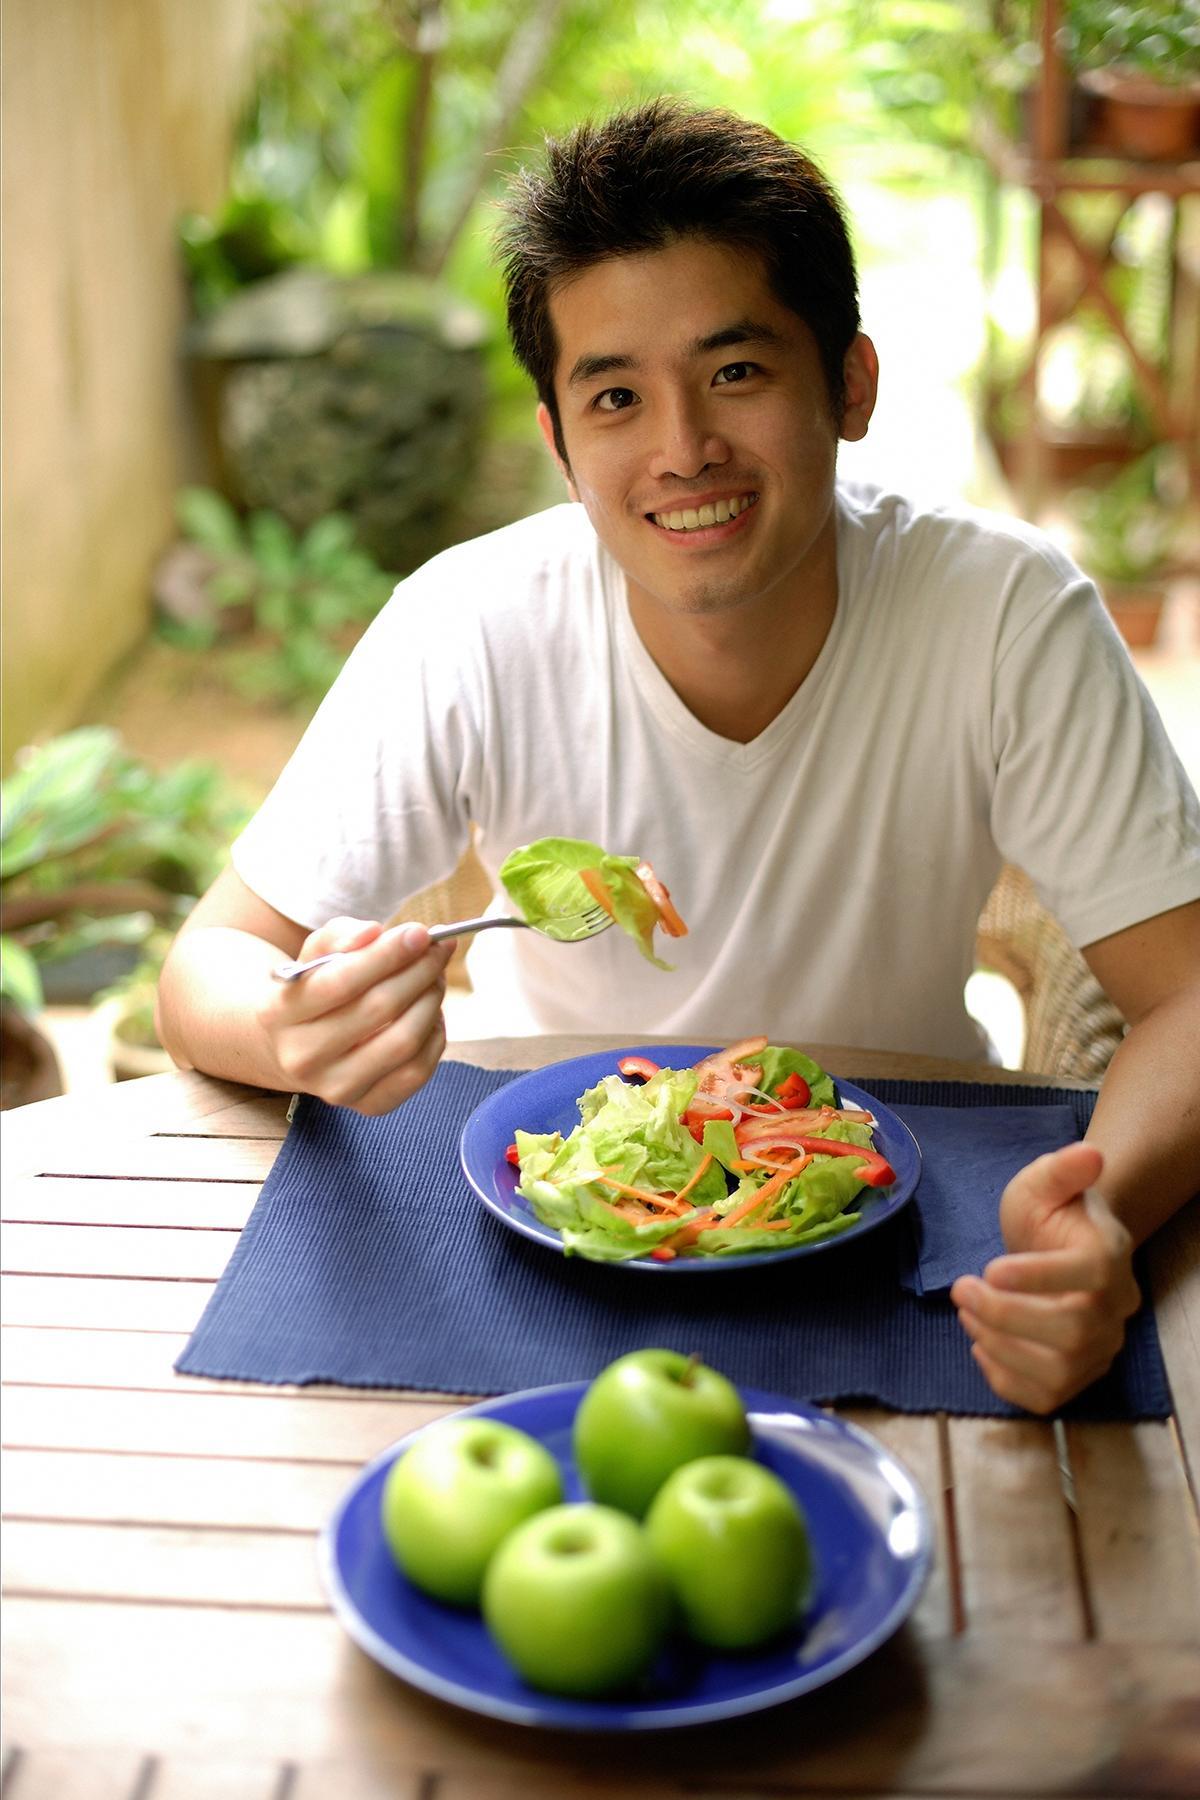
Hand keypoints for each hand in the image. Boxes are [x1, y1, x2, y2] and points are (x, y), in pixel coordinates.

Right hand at [259, 916, 456, 1114]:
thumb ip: (340, 936)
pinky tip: (430, 1014)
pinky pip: (417, 1072)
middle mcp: (301, 1057)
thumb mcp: (313, 953)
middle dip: (419, 972)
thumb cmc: (313, 989)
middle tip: (437, 950)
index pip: (340, 982)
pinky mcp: (367, 1106)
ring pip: (404, 1042)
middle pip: (379, 1009)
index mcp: (278, 1012)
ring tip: (435, 978)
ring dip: (431, 1002)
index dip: (387, 955)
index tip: (420, 933)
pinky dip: (434, 1036)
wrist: (294, 1046)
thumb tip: (372, 932)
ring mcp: (334, 1088)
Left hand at [949, 1142, 1140, 1414]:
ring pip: (1060, 1370)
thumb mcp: (1043, 1184)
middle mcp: (1116, 1307)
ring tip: (967, 1315)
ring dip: (1000, 1347)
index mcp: (1110, 1254)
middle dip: (1006, 1314)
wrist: (1060, 1248)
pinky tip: (981, 1347)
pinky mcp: (1079, 1376)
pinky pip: (1048, 1397)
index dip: (1038, 1277)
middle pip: (1073, 1330)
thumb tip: (1089, 1154)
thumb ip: (1061, 1170)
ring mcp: (1101, 1348)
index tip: (990, 1268)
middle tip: (962, 1290)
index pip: (1090, 1274)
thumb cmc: (1049, 1215)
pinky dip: (1007, 1380)